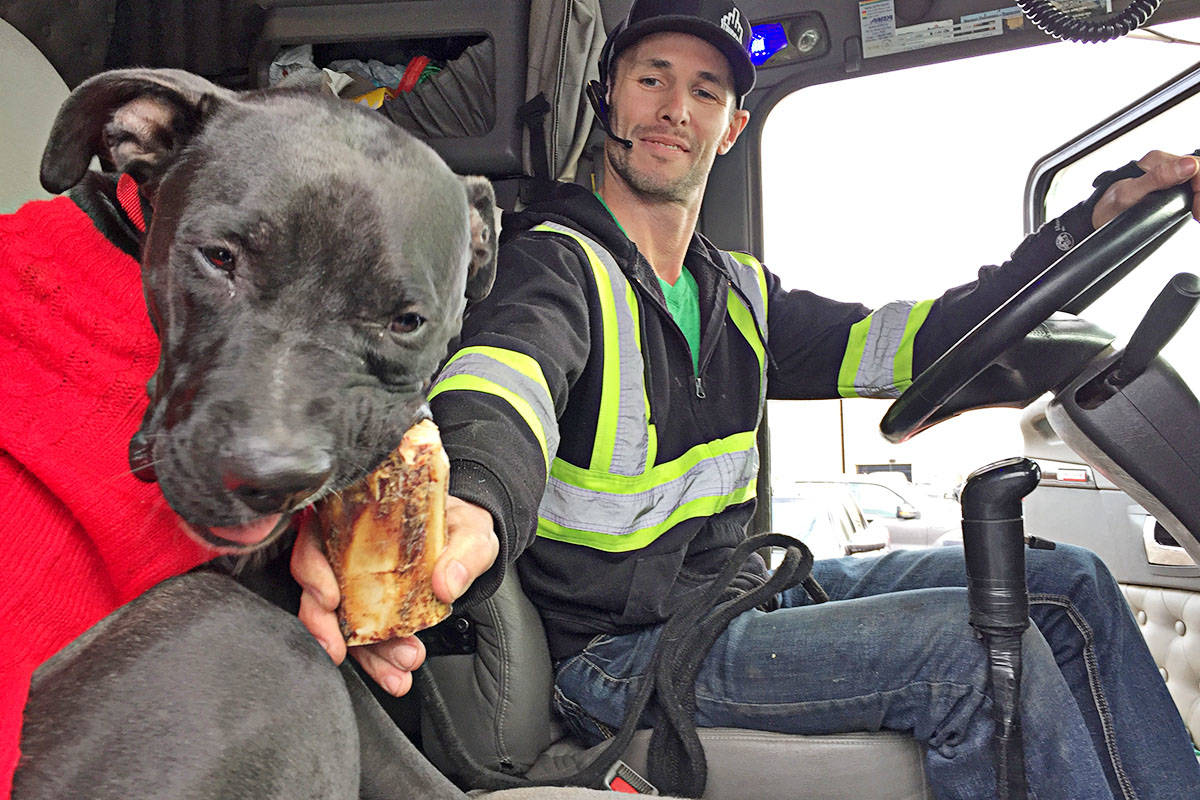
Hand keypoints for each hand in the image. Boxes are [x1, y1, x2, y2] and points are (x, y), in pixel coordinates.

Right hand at [290, 495, 498, 695]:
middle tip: (343, 651)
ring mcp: (356, 586)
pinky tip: (395, 675)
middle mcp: (349, 552)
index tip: (329, 600)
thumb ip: (464, 554)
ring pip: (338, 623)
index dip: (312, 570)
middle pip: (316, 589)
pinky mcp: (369, 614)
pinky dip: (376, 662)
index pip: (315, 538)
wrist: (470, 547)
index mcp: (361, 518)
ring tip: (395, 670)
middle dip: (327, 627)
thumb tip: (446, 584)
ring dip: (362, 653)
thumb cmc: (462, 527)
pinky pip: (361, 640)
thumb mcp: (471, 533)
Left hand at [1091, 150, 1199, 229]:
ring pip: (1194, 179)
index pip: (1195, 165)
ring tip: (1196, 214)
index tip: (1197, 210)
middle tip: (1198, 215)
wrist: (1097, 217)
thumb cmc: (1108, 205)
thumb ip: (1157, 178)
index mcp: (1156, 161)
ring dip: (1198, 196)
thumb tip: (1188, 165)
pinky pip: (1189, 187)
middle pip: (1197, 172)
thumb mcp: (1130, 194)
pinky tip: (1193, 209)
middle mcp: (1163, 165)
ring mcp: (1166, 175)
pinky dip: (1195, 198)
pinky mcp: (1167, 185)